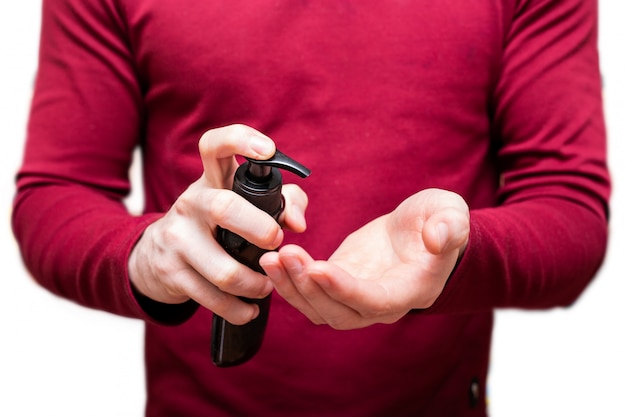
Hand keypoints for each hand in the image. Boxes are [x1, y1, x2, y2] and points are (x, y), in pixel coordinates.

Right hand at [129, 124, 307, 324]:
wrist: (155, 257)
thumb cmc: (214, 226)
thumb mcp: (241, 205)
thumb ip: (284, 202)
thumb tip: (298, 223)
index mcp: (211, 182)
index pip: (214, 145)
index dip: (241, 139)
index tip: (267, 149)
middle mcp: (191, 204)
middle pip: (224, 207)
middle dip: (259, 228)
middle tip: (276, 242)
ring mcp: (177, 238)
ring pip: (223, 268)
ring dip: (254, 284)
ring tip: (265, 287)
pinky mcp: (172, 272)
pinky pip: (212, 297)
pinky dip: (237, 309)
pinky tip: (248, 309)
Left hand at [260, 188, 468, 328]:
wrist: (421, 230)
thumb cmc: (438, 222)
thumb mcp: (450, 213)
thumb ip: (450, 225)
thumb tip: (439, 238)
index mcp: (410, 290)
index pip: (374, 301)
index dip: (344, 289)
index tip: (318, 267)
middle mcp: (381, 304)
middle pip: (338, 313)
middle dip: (308, 288)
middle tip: (284, 256)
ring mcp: (356, 297)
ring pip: (318, 309)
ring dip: (292, 287)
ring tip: (271, 259)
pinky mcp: (337, 284)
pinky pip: (310, 294)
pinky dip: (289, 281)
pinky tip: (273, 261)